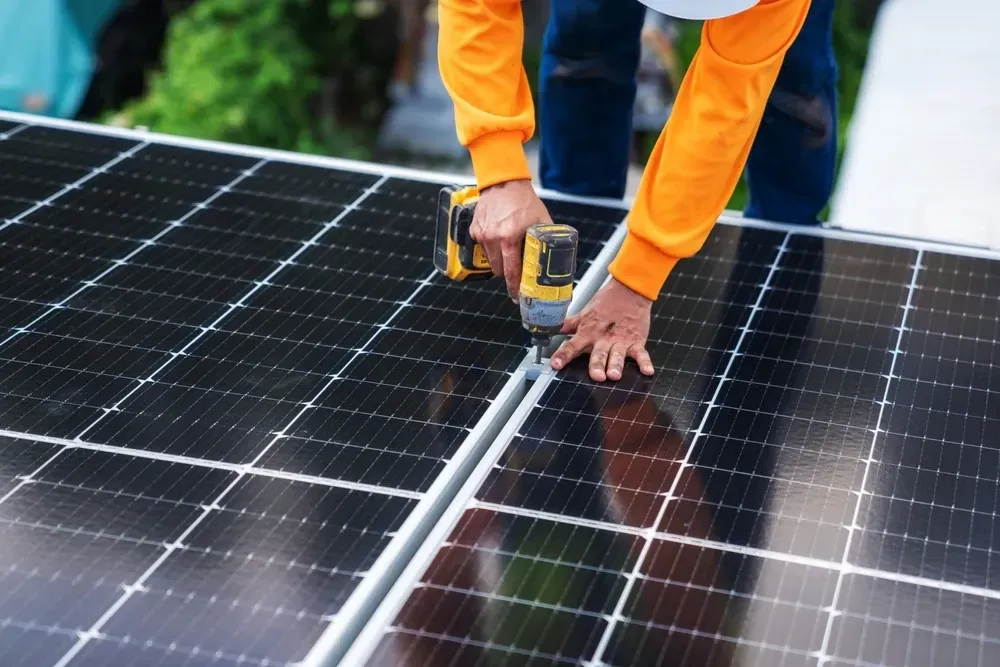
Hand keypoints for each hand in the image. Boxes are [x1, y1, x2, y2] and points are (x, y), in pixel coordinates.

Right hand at [471, 179, 552, 300]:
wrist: (504, 182)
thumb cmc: (524, 201)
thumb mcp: (541, 221)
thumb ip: (546, 241)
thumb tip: (557, 259)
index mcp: (509, 238)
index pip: (510, 272)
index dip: (514, 287)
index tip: (517, 296)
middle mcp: (493, 238)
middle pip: (499, 271)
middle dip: (508, 274)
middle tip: (517, 272)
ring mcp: (481, 235)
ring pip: (490, 261)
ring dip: (500, 261)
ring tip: (509, 251)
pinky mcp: (475, 231)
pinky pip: (483, 249)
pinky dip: (491, 249)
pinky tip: (499, 238)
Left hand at [551, 278, 654, 381]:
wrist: (629, 290)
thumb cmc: (605, 303)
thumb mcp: (583, 314)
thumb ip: (566, 325)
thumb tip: (548, 328)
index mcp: (588, 333)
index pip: (571, 346)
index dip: (563, 355)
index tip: (556, 365)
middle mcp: (603, 339)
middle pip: (597, 354)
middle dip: (596, 365)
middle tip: (596, 376)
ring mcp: (620, 341)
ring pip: (617, 355)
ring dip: (615, 365)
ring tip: (614, 375)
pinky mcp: (636, 341)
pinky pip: (641, 353)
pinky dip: (644, 362)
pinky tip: (647, 371)